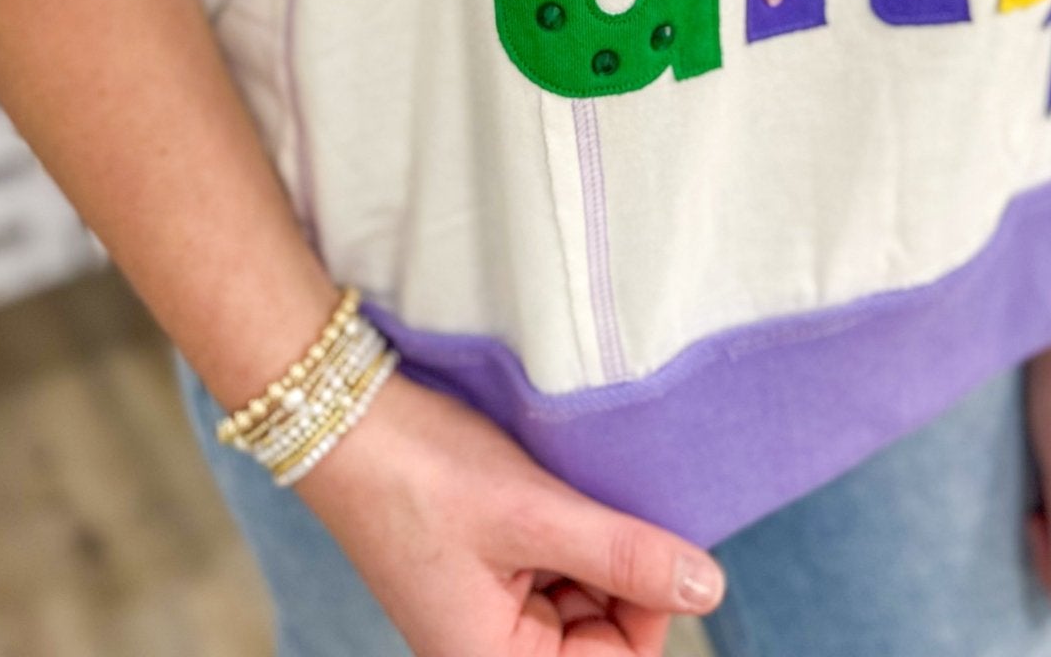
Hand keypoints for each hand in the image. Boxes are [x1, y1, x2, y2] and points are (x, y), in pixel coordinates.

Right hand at [294, 367, 725, 655]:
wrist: (341, 417)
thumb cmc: (423, 473)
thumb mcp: (533, 512)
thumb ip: (623, 556)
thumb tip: (709, 588)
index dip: (649, 608)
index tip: (650, 538)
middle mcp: (488, 651)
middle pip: (600, 637)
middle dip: (616, 573)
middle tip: (600, 501)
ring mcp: (484, 611)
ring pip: (580, 597)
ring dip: (590, 546)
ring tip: (564, 488)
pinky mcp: (480, 571)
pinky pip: (550, 569)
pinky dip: (564, 530)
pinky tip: (550, 488)